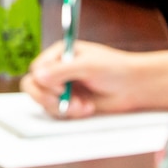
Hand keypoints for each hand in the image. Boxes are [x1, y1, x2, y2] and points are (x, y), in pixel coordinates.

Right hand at [21, 41, 158, 119]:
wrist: (133, 87)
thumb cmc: (114, 68)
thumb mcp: (88, 65)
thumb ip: (61, 70)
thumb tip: (37, 76)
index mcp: (59, 54)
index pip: (37, 68)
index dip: (45, 81)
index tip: (61, 88)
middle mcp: (58, 69)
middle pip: (33, 85)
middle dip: (48, 97)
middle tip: (65, 101)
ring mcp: (63, 87)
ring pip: (44, 101)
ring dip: (62, 107)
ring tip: (82, 105)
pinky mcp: (69, 102)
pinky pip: (57, 112)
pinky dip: (71, 113)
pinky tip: (87, 108)